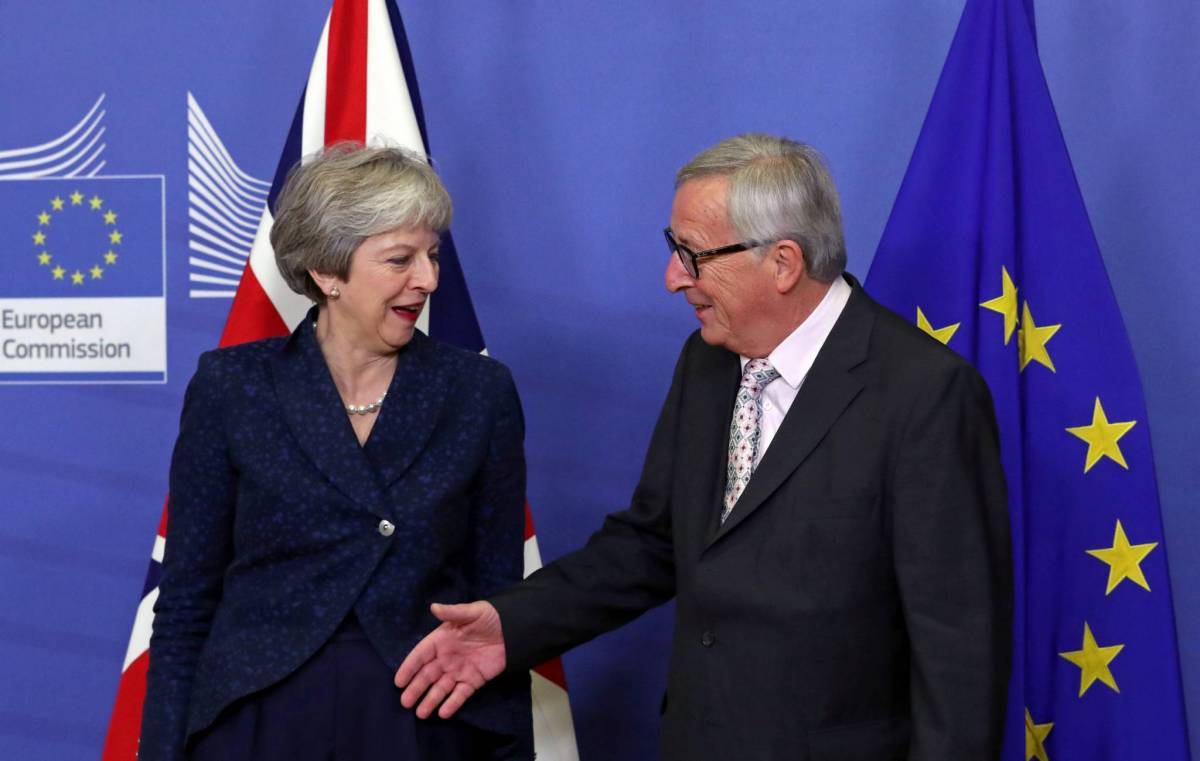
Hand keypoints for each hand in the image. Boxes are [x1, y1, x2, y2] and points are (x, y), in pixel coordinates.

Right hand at [394, 601, 506, 718]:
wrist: (513, 629)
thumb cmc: (489, 617)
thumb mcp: (472, 612)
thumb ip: (453, 611)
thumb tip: (434, 607)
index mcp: (441, 640)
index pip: (421, 655)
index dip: (409, 667)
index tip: (398, 681)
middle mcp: (446, 657)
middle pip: (427, 675)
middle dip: (416, 688)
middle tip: (405, 702)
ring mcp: (459, 670)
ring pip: (441, 688)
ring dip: (431, 700)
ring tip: (420, 713)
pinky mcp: (473, 681)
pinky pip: (460, 694)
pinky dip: (452, 703)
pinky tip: (443, 713)